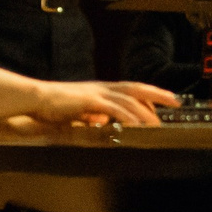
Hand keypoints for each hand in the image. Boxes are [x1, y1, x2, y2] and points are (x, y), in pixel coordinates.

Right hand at [30, 79, 173, 126]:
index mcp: (101, 89)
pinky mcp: (89, 101)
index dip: (149, 93)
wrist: (35, 98)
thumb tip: (102, 121)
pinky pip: (113, 108)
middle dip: (157, 94)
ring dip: (144, 111)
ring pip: (128, 99)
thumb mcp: (79, 111)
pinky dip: (126, 116)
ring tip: (157, 122)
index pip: (131, 89)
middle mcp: (102, 88)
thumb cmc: (54, 105)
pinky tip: (135, 123)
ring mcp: (96, 93)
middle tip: (175, 101)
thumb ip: (92, 115)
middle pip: (136, 88)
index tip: (166, 99)